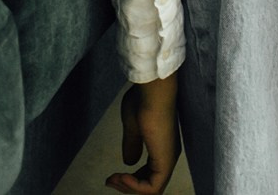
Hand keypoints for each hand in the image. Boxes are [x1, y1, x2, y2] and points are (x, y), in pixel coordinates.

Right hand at [108, 74, 179, 193]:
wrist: (153, 92)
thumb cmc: (143, 101)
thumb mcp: (132, 126)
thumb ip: (132, 144)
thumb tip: (129, 162)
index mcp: (161, 147)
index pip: (148, 175)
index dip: (130, 180)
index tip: (112, 176)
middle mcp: (167, 156)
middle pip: (149, 185)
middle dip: (127, 186)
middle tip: (109, 180)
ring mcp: (168, 160)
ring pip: (152, 190)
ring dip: (129, 188)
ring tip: (113, 179)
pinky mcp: (166, 162)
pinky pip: (153, 188)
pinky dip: (135, 187)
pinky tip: (121, 177)